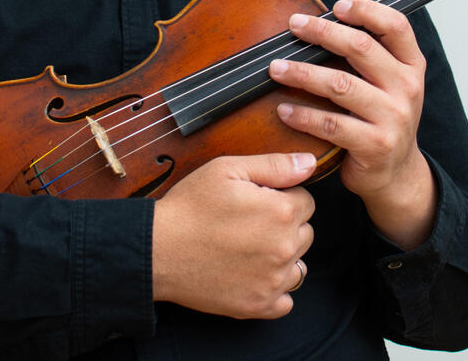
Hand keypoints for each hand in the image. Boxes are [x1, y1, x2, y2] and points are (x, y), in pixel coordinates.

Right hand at [152, 153, 315, 317]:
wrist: (158, 249)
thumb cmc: (190, 205)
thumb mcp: (227, 169)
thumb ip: (274, 165)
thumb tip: (309, 162)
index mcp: (281, 212)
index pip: (306, 201)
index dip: (282, 196)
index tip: (257, 199)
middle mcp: (284, 249)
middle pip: (304, 232)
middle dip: (284, 224)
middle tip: (248, 221)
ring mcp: (272, 281)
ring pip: (298, 265)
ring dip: (282, 256)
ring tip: (248, 246)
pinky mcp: (258, 305)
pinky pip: (286, 299)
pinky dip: (273, 287)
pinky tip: (251, 272)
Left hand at [269, 0, 436, 249]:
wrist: (395, 173)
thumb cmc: (381, 117)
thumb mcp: (388, 82)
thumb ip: (367, 54)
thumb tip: (318, 22)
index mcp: (411, 66)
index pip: (397, 26)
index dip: (367, 10)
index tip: (336, 6)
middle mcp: (407, 88)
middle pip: (361, 48)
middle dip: (323, 33)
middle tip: (294, 25)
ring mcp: (393, 118)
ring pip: (341, 85)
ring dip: (303, 73)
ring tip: (276, 68)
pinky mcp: (375, 145)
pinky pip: (331, 124)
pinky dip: (303, 115)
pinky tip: (284, 110)